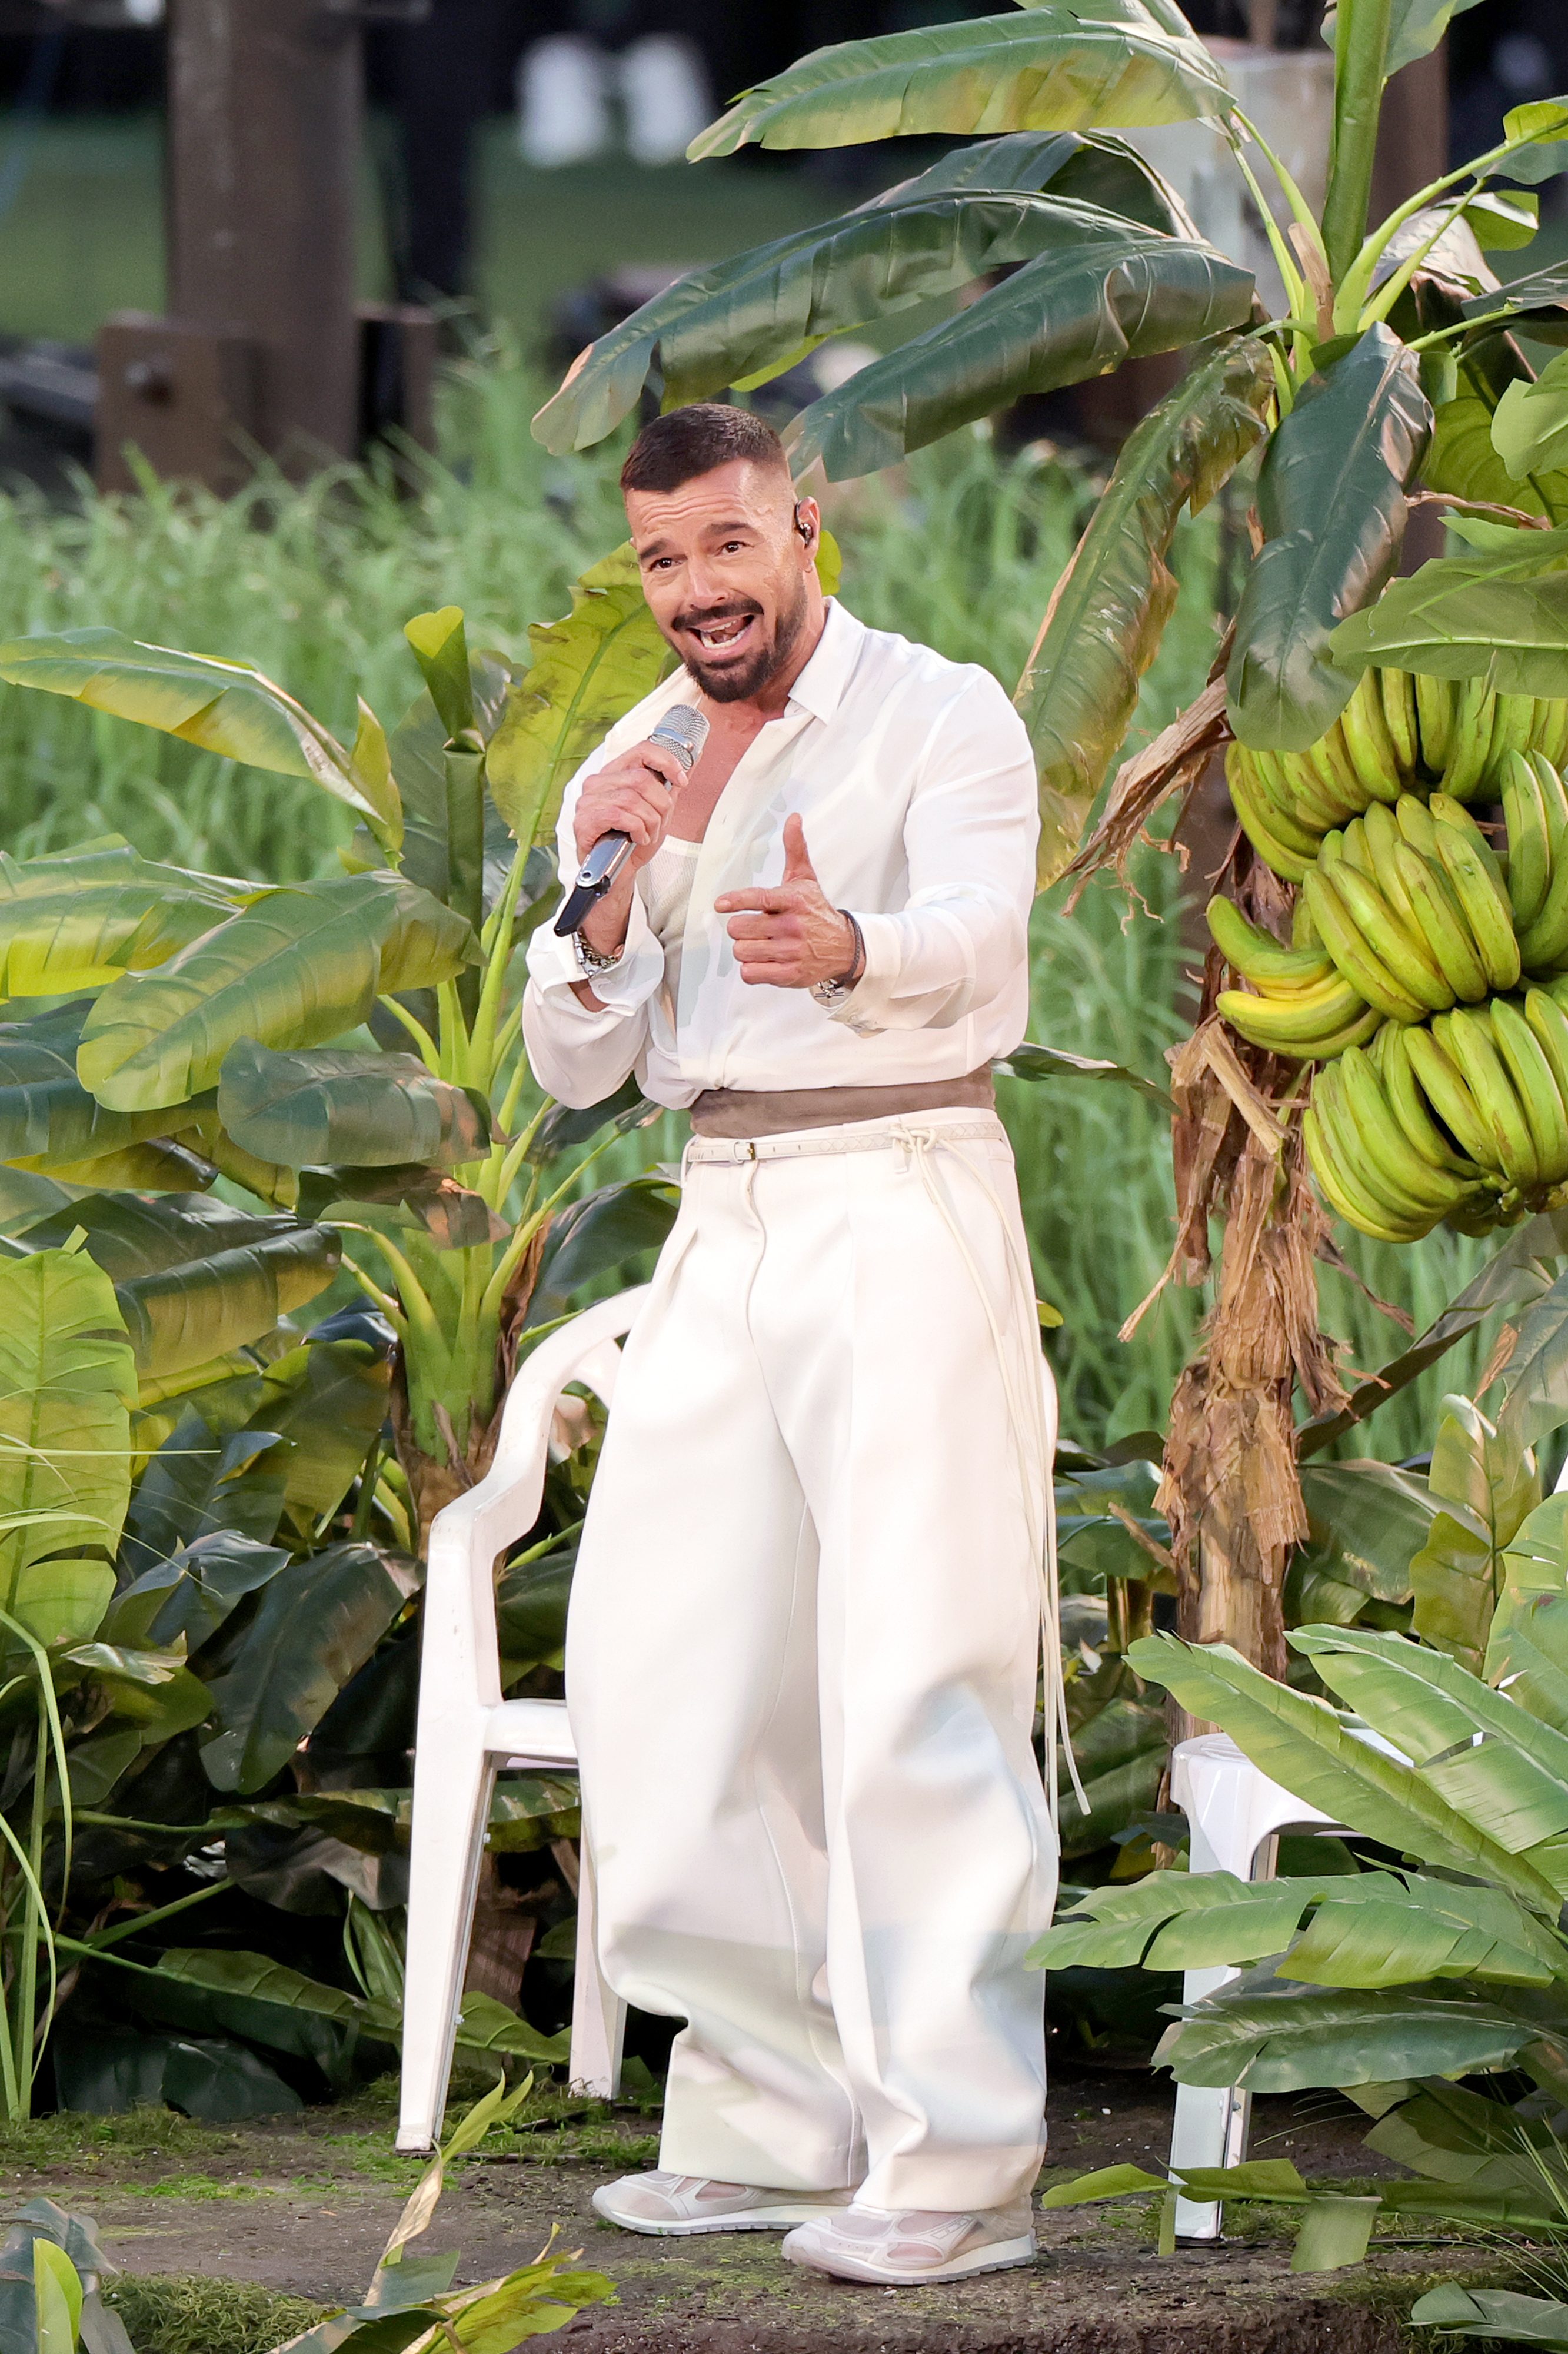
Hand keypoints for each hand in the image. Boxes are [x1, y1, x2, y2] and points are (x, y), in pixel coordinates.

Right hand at [572, 740, 685, 873]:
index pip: (642, 750)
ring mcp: (588, 801)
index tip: (680, 780)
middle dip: (659, 804)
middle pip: (641, 778)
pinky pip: (619, 816)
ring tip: (648, 833)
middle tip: (659, 822)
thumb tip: (693, 758)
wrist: (618, 871)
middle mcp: (598, 782)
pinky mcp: (584, 820)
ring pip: (632, 799)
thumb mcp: (658, 809)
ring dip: (649, 821)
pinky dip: (636, 829)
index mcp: (615, 773)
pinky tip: (637, 838)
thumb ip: (670, 784)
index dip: (666, 762)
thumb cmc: (633, 840)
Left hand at [715, 815, 858, 990]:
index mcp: (794, 900)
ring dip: (745, 949)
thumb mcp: (806, 879)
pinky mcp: (789, 975)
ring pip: (742, 952)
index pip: (759, 899)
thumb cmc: (817, 911)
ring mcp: (791, 952)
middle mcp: (793, 926)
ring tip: (759, 944)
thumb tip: (793, 818)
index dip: (736, 901)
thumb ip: (795, 849)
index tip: (720, 904)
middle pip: (739, 928)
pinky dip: (751, 969)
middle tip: (752, 927)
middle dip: (740, 927)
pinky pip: (750, 974)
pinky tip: (763, 961)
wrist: (844, 947)